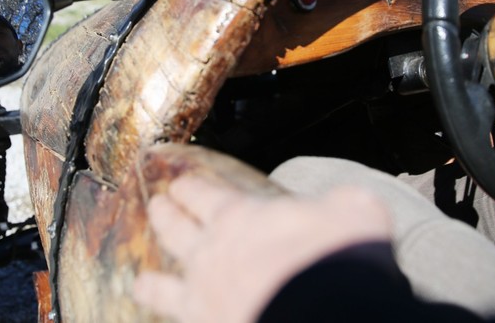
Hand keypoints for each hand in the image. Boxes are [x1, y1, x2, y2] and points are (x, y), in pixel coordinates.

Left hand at [133, 176, 390, 322]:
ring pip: (165, 289)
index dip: (190, 189)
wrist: (325, 315)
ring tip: (141, 283)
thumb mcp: (353, 209)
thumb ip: (339, 205)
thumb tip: (343, 206)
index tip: (180, 185)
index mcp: (239, 218)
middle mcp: (212, 257)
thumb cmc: (339, 256)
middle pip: (175, 231)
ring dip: (152, 284)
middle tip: (156, 207)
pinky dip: (176, 320)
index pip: (203, 195)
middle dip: (164, 216)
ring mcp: (205, 301)